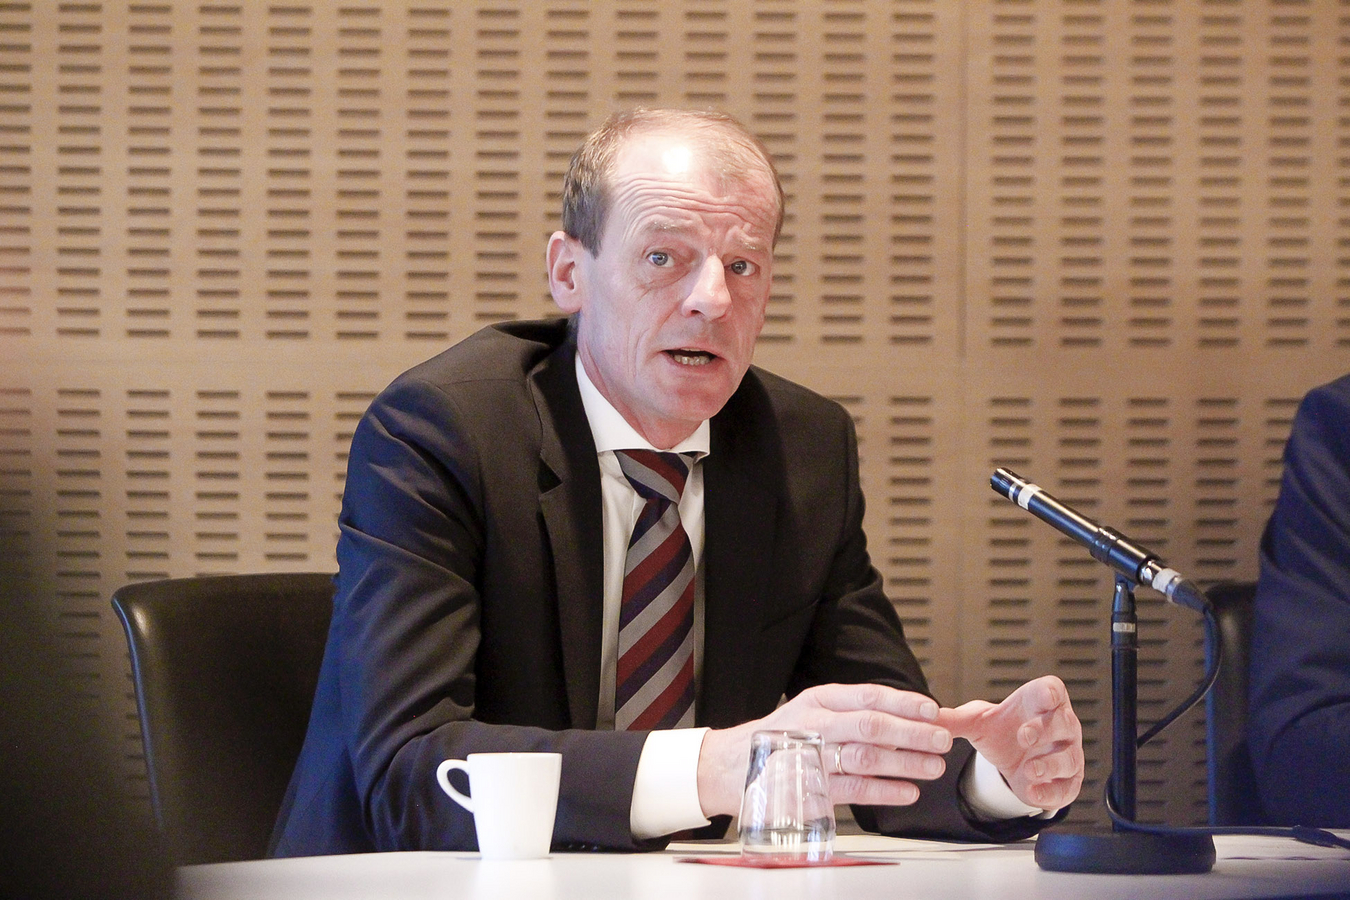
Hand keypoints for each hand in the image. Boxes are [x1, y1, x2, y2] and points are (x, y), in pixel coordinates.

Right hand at [695, 683, 952, 818]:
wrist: (731, 766)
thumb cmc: (783, 737)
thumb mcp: (812, 710)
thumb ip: (852, 712)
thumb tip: (909, 717)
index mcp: (818, 699)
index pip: (868, 696)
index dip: (904, 703)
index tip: (933, 711)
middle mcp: (814, 724)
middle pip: (870, 725)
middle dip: (912, 733)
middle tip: (942, 741)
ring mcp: (810, 757)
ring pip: (865, 757)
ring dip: (905, 763)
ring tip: (934, 768)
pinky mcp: (808, 789)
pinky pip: (853, 790)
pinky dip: (884, 791)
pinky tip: (908, 791)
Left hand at [936, 675, 1083, 810]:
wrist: (1013, 760)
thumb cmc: (1003, 731)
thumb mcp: (977, 723)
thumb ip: (954, 719)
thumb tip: (925, 716)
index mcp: (1039, 704)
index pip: (1053, 690)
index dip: (1050, 694)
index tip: (1041, 699)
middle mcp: (1059, 727)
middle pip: (1065, 722)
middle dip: (1046, 729)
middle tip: (1024, 736)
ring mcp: (1066, 754)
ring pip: (1070, 757)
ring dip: (1051, 763)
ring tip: (1029, 770)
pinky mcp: (1067, 782)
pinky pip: (1067, 788)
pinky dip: (1051, 792)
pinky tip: (1033, 793)